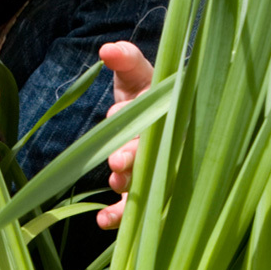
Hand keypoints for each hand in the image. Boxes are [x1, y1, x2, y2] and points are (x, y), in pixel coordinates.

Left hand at [95, 41, 152, 229]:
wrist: (152, 113)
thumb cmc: (145, 92)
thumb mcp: (138, 73)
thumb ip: (126, 60)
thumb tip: (107, 49)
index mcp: (169, 119)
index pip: (158, 124)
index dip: (137, 129)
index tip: (117, 123)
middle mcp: (165, 148)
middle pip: (152, 157)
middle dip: (133, 159)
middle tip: (119, 161)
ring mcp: (154, 172)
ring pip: (144, 182)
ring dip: (129, 185)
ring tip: (114, 182)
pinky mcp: (142, 192)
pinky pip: (133, 208)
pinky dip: (118, 216)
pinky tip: (102, 220)